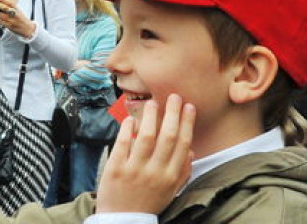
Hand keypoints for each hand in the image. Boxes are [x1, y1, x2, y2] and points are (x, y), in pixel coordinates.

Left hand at [0, 0, 34, 38]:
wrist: (27, 29)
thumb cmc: (21, 18)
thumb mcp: (18, 10)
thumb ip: (9, 7)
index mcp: (17, 9)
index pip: (10, 2)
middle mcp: (15, 14)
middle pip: (5, 8)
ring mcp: (12, 21)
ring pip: (1, 15)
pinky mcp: (9, 26)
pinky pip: (1, 22)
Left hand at [96, 94, 194, 214]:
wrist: (123, 220)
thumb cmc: (147, 202)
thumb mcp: (170, 191)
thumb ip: (182, 172)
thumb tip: (191, 150)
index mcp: (171, 177)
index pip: (183, 145)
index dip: (187, 123)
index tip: (189, 106)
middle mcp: (155, 172)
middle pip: (167, 137)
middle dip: (172, 114)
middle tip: (173, 96)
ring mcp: (135, 170)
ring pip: (146, 137)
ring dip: (150, 117)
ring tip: (153, 103)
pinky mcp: (116, 169)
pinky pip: (123, 143)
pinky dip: (127, 129)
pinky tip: (131, 118)